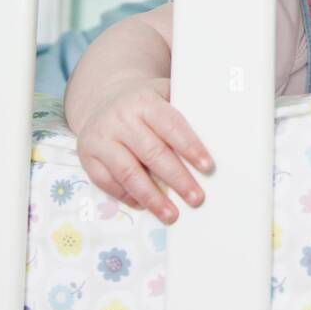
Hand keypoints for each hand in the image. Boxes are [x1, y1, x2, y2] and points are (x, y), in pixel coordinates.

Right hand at [74, 77, 213, 223]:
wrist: (104, 97)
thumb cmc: (145, 102)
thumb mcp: (164, 94)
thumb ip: (186, 110)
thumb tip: (223, 132)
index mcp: (144, 101)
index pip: (171, 126)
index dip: (190, 148)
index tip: (208, 168)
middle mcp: (120, 118)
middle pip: (152, 153)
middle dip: (177, 179)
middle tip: (197, 198)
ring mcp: (101, 137)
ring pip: (128, 172)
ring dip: (152, 197)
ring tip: (172, 214)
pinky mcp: (87, 155)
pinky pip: (107, 182)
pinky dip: (127, 196)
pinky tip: (144, 205)